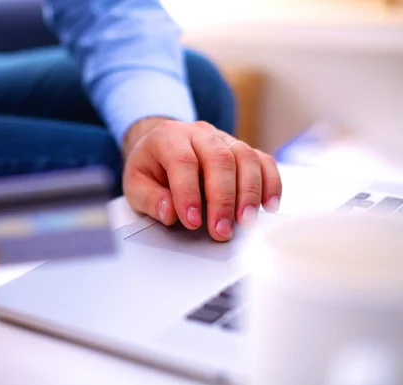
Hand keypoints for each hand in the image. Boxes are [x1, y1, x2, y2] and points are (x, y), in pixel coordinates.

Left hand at [122, 118, 281, 241]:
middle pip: (219, 159)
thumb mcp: (135, 185)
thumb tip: (170, 213)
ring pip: (245, 157)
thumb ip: (150, 199)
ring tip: (245, 222)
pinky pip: (262, 161)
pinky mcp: (241, 150)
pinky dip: (270, 183)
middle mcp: (199, 133)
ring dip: (249, 192)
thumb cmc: (150, 168)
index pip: (183, 161)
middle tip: (221, 230)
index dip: (188, 193)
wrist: (160, 147)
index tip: (192, 221)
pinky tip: (268, 205)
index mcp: (168, 137)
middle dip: (222, 199)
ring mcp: (223, 139)